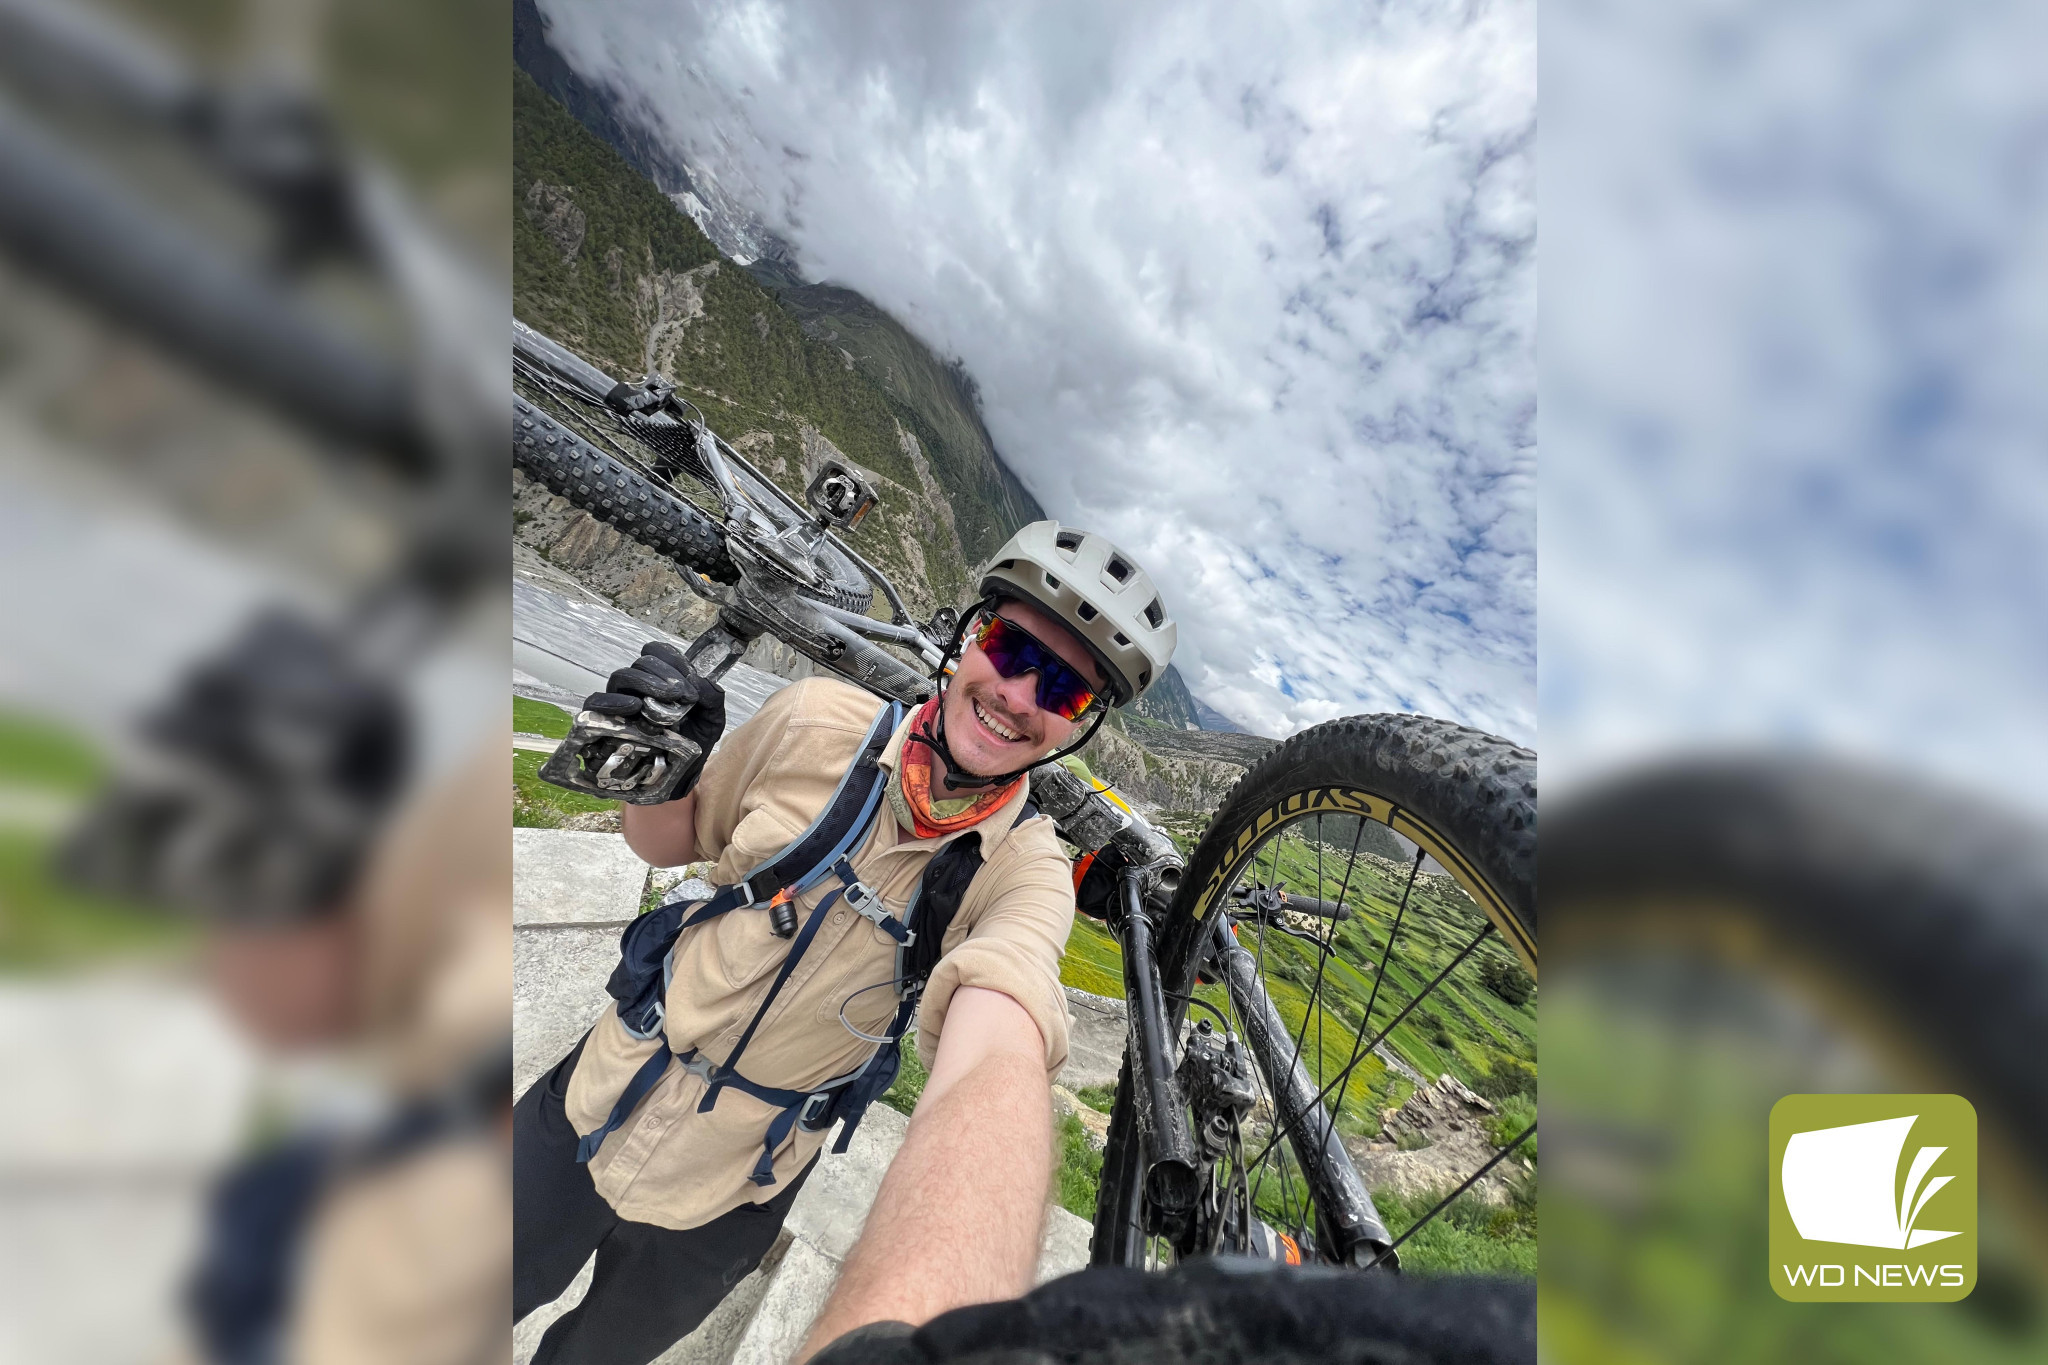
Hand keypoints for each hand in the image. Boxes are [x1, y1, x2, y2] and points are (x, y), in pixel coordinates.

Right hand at [583, 641, 725, 797]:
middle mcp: (638, 688)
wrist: (679, 780)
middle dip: (661, 674)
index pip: (657, 653)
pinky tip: (632, 707)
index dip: (672, 660)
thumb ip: (712, 697)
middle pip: (640, 664)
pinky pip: (597, 703)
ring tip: (660, 699)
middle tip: (679, 694)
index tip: (688, 682)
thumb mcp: (711, 721)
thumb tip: (699, 680)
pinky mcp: (602, 722)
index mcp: (662, 680)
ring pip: (621, 677)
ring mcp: (619, 703)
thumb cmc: (692, 745)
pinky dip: (613, 701)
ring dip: (643, 683)